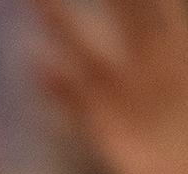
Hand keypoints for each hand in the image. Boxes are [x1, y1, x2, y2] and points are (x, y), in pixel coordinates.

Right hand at [37, 0, 187, 173]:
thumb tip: (128, 56)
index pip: (168, 6)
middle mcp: (156, 65)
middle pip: (130, 10)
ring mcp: (126, 95)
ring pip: (89, 48)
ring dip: (63, 22)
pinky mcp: (104, 130)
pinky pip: (75, 102)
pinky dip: (54, 85)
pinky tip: (36, 65)